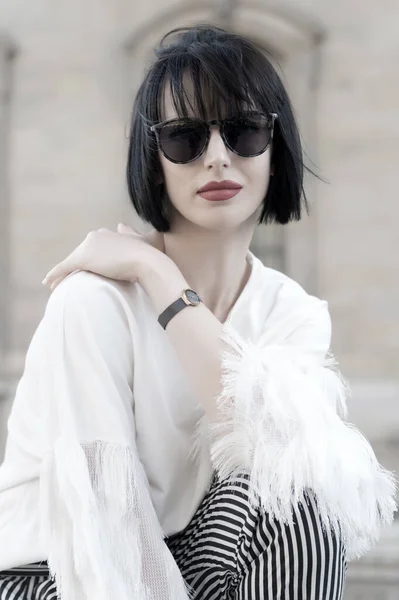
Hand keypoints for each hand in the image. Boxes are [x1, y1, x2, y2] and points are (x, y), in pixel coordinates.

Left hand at [42, 223, 170, 290]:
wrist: (145, 261)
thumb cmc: (145, 254)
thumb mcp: (138, 239)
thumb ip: (129, 232)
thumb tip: (121, 224)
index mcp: (105, 233)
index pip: (91, 248)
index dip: (88, 260)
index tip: (85, 270)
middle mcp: (94, 236)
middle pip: (80, 254)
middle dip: (73, 267)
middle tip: (69, 281)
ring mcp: (88, 247)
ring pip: (70, 262)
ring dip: (62, 273)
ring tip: (55, 284)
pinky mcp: (83, 258)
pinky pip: (64, 267)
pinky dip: (54, 275)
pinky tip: (47, 283)